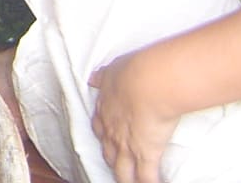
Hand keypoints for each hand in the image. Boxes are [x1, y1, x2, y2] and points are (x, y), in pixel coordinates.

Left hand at [88, 51, 179, 182]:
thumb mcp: (112, 70)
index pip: (99, 126)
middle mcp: (113, 131)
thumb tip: (93, 78)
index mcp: (105, 110)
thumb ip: (103, 77)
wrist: (147, 84)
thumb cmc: (133, 72)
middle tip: (114, 166)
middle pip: (108, 152)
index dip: (102, 133)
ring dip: (124, 179)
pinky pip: (146, 178)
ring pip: (122, 171)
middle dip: (111, 160)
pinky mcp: (146, 155)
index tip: (104, 137)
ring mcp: (127, 145)